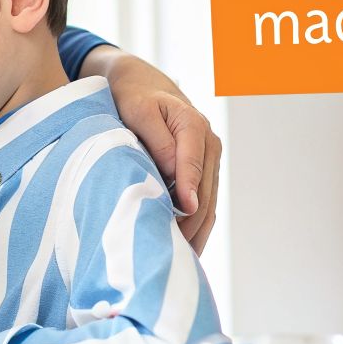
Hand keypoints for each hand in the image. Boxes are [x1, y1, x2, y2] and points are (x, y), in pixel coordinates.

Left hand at [81, 47, 220, 252]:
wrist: (141, 84)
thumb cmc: (133, 97)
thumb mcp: (137, 111)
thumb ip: (157, 140)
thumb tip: (173, 174)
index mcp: (193, 125)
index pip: (193, 164)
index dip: (189, 191)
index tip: (184, 213)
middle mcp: (209, 141)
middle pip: (205, 190)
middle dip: (192, 222)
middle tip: (172, 251)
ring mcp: (209, 157)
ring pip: (209, 201)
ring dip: (196, 230)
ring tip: (179, 259)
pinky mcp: (204, 170)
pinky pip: (205, 202)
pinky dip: (197, 226)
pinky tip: (186, 249)